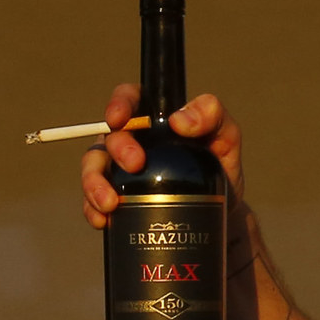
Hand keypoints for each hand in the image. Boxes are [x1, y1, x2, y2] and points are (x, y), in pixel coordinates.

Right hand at [76, 88, 244, 228]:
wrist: (220, 211)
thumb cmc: (220, 165)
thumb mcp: (226, 137)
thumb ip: (212, 116)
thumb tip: (180, 121)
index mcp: (152, 118)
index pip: (128, 99)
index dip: (119, 104)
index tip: (120, 119)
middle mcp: (131, 140)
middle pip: (110, 137)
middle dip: (117, 149)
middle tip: (135, 164)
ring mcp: (119, 170)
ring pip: (93, 169)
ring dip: (94, 184)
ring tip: (110, 203)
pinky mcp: (117, 198)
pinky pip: (93, 202)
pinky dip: (94, 210)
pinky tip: (103, 220)